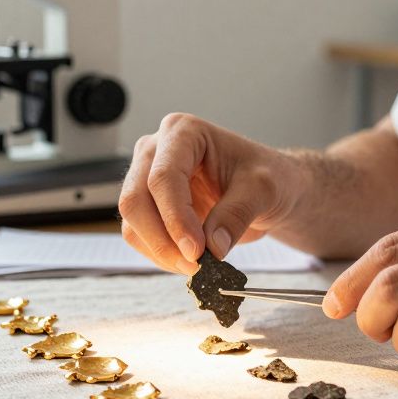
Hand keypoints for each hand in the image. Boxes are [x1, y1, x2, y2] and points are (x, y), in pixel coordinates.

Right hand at [120, 113, 298, 273]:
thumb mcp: (263, 190)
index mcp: (183, 132)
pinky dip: (160, 256)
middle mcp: (155, 151)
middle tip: (195, 265)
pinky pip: (139, 237)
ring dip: (161, 252)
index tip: (197, 251)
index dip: (176, 217)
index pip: (164, 177)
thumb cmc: (265, 177)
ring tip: (198, 266)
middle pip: (135, 200)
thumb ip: (236, 214)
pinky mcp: (147, 207)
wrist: (265, 190)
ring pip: (132, 222)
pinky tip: (189, 261)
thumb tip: (212, 247)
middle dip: (162, 239)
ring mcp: (145, 178)